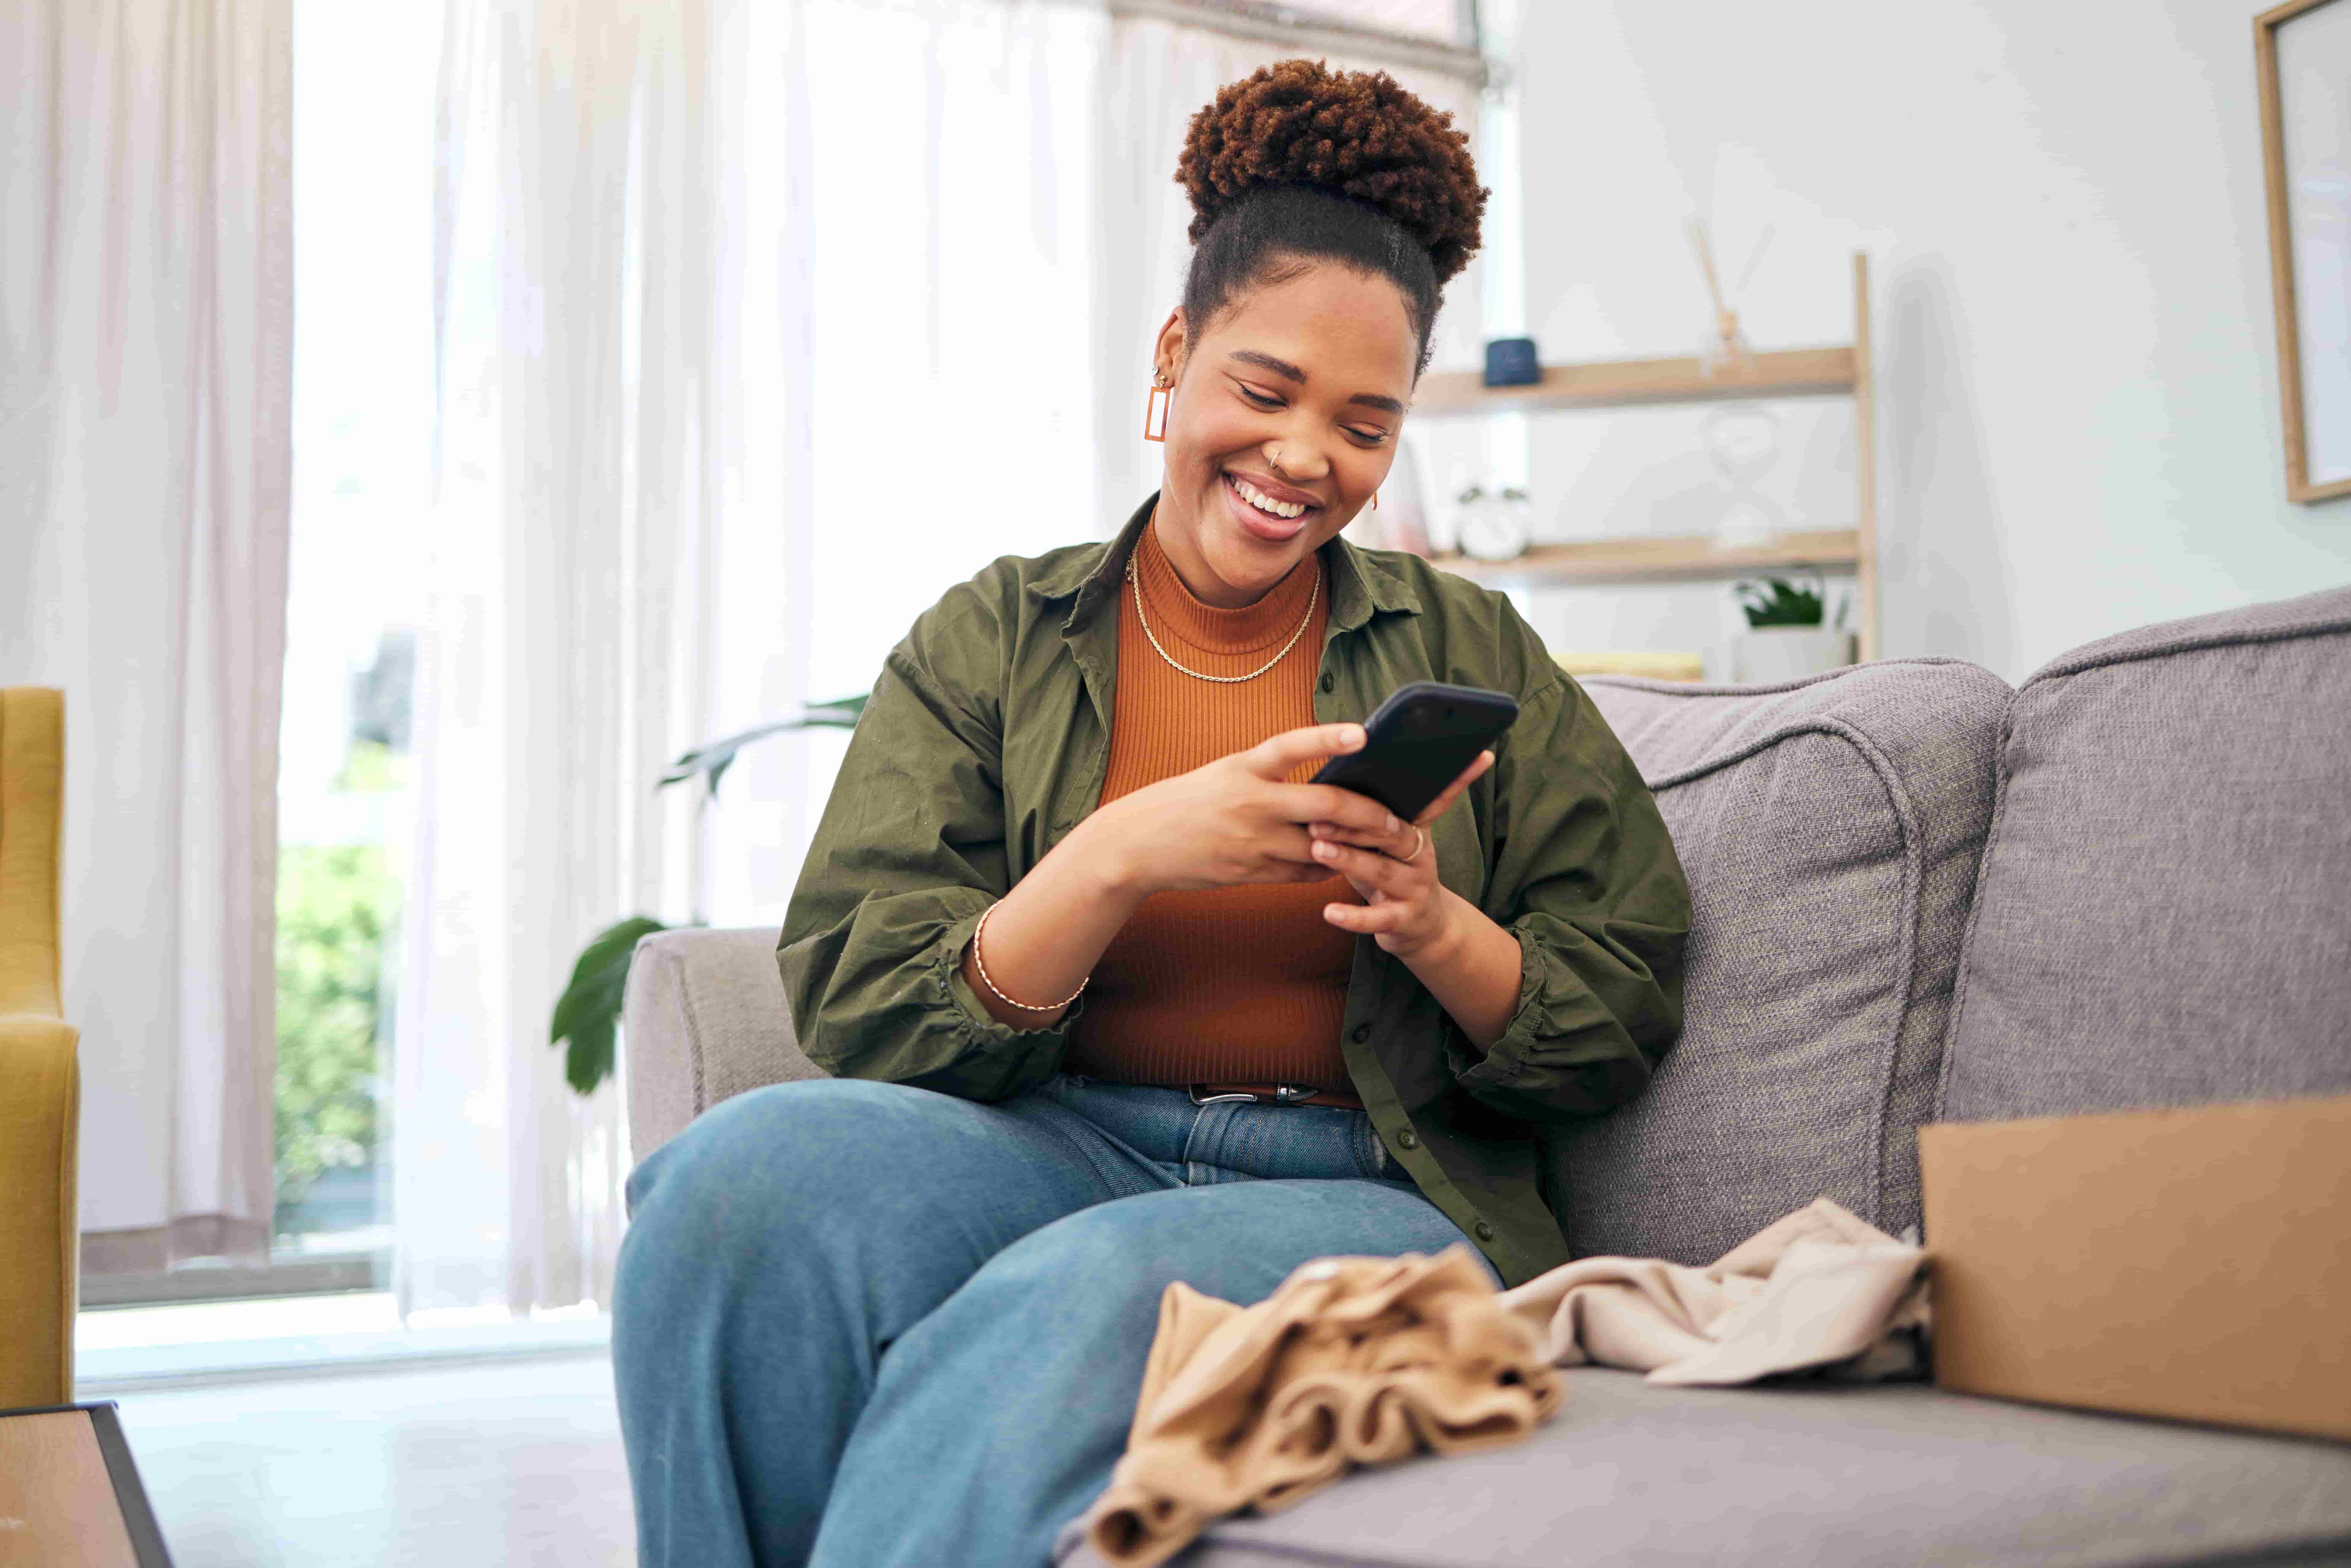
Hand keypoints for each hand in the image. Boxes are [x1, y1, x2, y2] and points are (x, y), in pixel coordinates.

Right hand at [1087, 722, 1403, 896]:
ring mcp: (1253, 842)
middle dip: (1368, 816)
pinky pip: (1303, 872)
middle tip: (1396, 821)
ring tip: (1382, 844)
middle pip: (1325, 806)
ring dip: (1353, 847)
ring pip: (1321, 846)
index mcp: (1243, 769)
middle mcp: (1251, 803)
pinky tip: (1336, 861)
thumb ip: (1269, 775)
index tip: (1362, 734)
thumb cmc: (1185, 803)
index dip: (1327, 737)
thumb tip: (1319, 784)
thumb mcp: (1224, 774)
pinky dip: (1325, 866)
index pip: (1291, 745)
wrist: (1138, 845)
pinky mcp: (1251, 872)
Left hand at [1306, 749, 1493, 955]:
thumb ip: (1369, 818)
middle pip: (1394, 833)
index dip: (1457, 778)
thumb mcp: (1388, 844)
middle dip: (1357, 823)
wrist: (1425, 928)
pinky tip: (1330, 912)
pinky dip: (1353, 916)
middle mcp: (1421, 856)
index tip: (1478, 754)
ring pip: (1383, 871)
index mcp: (1417, 831)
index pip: (1436, 799)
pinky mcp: (1404, 919)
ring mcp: (1415, 889)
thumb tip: (1332, 783)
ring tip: (1318, 848)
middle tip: (1321, 814)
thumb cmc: (1393, 875)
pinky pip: (1378, 918)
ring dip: (1349, 859)